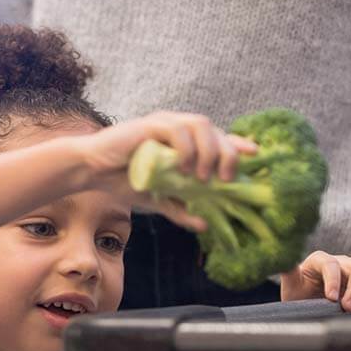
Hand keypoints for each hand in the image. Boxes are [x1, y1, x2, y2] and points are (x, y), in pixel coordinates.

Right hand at [74, 111, 256, 231]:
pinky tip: (183, 167)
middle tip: (227, 179)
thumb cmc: (125, 181)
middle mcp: (179, 129)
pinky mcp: (149, 126)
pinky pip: (176, 129)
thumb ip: (181, 209)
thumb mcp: (159, 200)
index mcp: (185, 143)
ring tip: (203, 177)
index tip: (256, 155)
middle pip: (215, 131)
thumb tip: (204, 225)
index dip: (238, 144)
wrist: (94, 173)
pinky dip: (185, 148)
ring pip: (201, 125)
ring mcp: (165, 124)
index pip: (218, 138)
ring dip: (208, 151)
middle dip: (228, 153)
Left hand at [281, 251, 350, 311]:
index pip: (331, 264)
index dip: (333, 280)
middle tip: (348, 308)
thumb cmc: (297, 295)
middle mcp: (340, 262)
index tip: (332, 299)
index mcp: (320, 261)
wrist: (303, 306)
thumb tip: (278, 257)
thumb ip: (286, 270)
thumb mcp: (289, 284)